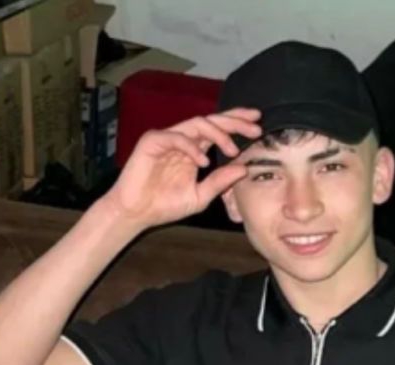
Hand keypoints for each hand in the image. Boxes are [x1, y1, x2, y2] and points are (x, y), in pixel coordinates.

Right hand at [104, 107, 261, 228]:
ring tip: (232, 149)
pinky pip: (177, 137)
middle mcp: (183, 139)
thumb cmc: (164, 205)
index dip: (238, 124)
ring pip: (198, 123)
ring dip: (219, 134)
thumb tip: (244, 169)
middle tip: (255, 128)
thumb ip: (220, 182)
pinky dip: (192, 147)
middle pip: (212, 120)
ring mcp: (168, 138)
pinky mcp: (152, 141)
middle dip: (235, 122)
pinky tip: (203, 161)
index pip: (219, 130)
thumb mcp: (201, 196)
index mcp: (194, 149)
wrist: (136, 214)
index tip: (258, 127)